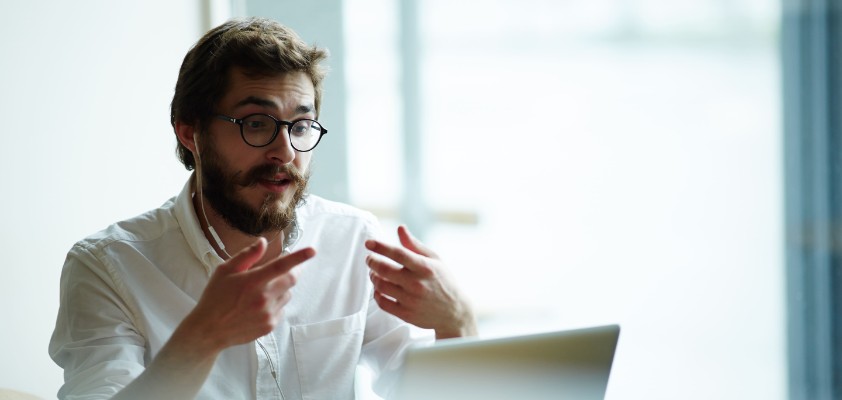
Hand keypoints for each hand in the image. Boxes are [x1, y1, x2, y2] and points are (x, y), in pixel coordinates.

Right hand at [184, 238, 315, 351]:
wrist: (209, 330)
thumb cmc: (215, 298)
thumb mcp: (225, 271)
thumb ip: (247, 256)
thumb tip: (263, 242)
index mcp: (253, 281)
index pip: (281, 265)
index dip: (299, 257)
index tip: (312, 251)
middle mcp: (264, 298)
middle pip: (291, 280)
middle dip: (293, 271)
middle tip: (286, 268)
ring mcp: (268, 314)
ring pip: (287, 294)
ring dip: (281, 288)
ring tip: (261, 291)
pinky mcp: (270, 325)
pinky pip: (281, 309)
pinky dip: (275, 304)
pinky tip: (258, 306)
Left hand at [365, 226, 476, 338]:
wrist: (454, 312)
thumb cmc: (444, 281)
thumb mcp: (434, 259)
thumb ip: (415, 244)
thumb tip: (400, 228)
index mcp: (425, 267)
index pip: (397, 254)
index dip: (380, 247)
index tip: (368, 243)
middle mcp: (417, 284)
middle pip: (384, 269)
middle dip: (372, 261)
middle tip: (370, 259)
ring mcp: (411, 300)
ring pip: (381, 286)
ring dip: (373, 277)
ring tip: (374, 273)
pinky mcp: (406, 314)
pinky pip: (383, 303)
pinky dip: (377, 294)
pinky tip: (379, 288)